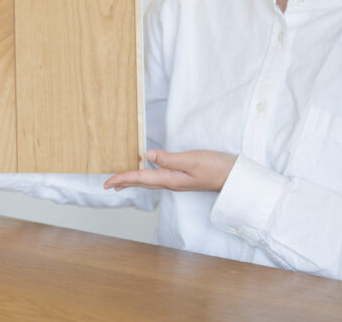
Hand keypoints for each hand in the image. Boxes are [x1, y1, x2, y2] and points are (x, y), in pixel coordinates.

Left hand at [103, 149, 235, 192]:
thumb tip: (147, 155)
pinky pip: (158, 179)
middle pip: (142, 183)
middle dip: (124, 183)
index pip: (141, 178)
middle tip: (107, 185)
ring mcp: (178, 182)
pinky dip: (147, 178)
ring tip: (121, 182)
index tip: (107, 182)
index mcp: (171, 179)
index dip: (122, 179)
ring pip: (150, 182)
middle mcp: (172, 183)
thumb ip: (169, 158)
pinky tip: (147, 174)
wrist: (234, 177)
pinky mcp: (183, 179)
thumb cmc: (216, 167)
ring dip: (134, 181)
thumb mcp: (192, 160)